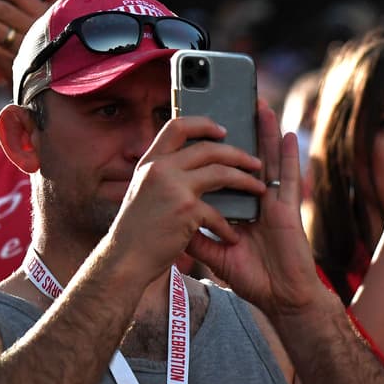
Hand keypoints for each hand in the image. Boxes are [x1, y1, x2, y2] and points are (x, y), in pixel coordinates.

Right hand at [107, 115, 265, 284]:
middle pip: (208, 148)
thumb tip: (192, 165)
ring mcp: (173, 187)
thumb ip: (164, 176)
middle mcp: (159, 169)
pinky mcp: (186, 209)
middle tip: (256, 162)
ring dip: (246, 180)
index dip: (202, 124)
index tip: (222, 130)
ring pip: (221, 172)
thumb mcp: (144, 192)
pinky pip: (218, 213)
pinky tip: (232, 236)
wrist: (124, 260)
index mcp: (149, 162)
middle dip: (238, 154)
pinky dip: (228, 227)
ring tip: (260, 189)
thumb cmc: (138, 231)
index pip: (176, 126)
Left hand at [187, 100, 330, 317]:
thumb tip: (174, 217)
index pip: (221, 174)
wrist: (280, 298)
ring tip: (258, 105)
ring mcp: (272, 202)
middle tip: (230, 103)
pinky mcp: (286, 209)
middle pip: (243, 159)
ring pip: (267, 160)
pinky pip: (287, 178)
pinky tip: (288, 134)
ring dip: (264, 132)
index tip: (202, 131)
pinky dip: (289, 155)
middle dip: (238, 132)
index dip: (213, 153)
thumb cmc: (254, 279)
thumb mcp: (214, 256)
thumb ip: (196, 235)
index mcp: (236, 209)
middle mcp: (254, 200)